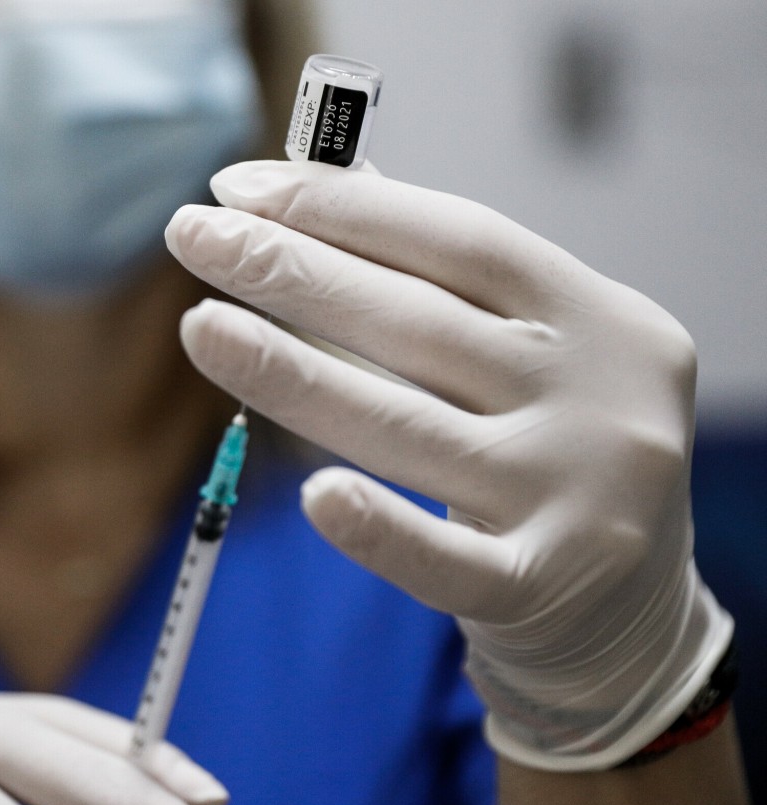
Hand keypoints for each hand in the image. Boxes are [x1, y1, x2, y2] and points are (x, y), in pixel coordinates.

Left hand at [165, 160, 732, 770]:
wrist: (631, 605)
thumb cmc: (552, 450)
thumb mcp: (529, 350)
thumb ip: (438, 276)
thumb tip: (316, 181)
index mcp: (599, 318)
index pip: (460, 241)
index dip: (344, 209)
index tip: (239, 187)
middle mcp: (599, 399)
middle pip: (421, 323)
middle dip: (292, 271)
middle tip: (192, 234)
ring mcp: (576, 497)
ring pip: (407, 427)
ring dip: (289, 372)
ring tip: (201, 327)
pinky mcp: (541, 586)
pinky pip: (442, 561)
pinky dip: (377, 528)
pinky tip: (310, 493)